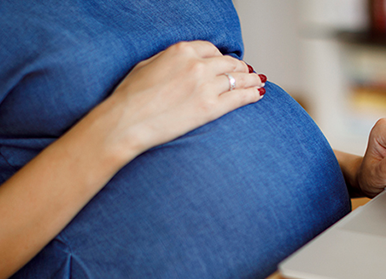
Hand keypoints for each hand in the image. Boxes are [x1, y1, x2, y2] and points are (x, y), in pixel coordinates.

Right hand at [106, 40, 265, 156]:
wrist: (126, 122)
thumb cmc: (130, 97)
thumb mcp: (147, 66)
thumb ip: (169, 60)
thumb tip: (182, 63)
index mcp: (181, 51)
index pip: (211, 49)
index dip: (220, 57)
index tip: (225, 63)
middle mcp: (197, 65)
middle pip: (228, 63)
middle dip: (239, 68)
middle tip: (246, 72)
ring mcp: (206, 86)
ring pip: (238, 78)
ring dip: (251, 79)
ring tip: (258, 81)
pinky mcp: (211, 107)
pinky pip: (239, 97)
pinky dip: (252, 94)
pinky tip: (259, 94)